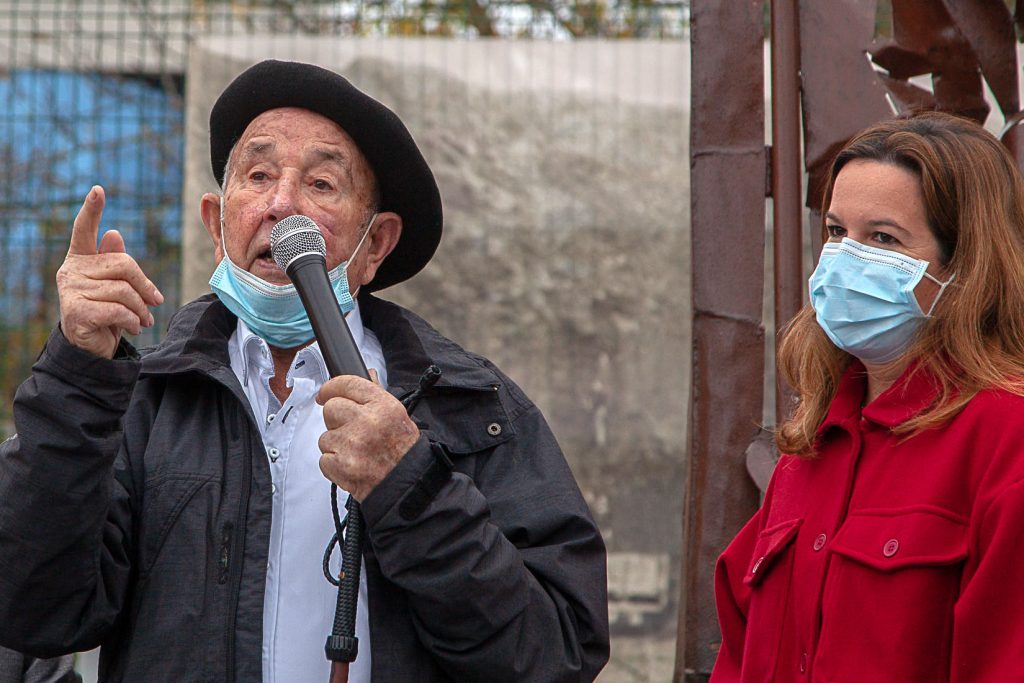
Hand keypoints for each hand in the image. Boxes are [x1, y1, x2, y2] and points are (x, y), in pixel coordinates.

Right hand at [56, 186, 163, 358]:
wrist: (91, 348)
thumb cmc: (107, 313)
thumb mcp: (116, 287)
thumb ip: (115, 262)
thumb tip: (114, 234)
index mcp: (80, 259)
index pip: (83, 231)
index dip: (91, 210)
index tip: (98, 190)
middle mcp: (70, 271)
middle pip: (123, 264)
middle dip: (145, 286)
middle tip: (154, 304)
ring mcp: (70, 291)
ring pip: (124, 291)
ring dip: (141, 309)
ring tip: (143, 320)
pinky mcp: (76, 312)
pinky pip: (118, 310)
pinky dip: (132, 320)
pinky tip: (133, 328)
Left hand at [317, 371, 419, 500]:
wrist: (408, 486)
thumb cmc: (403, 453)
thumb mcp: (397, 417)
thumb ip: (377, 396)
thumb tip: (367, 375)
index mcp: (383, 406)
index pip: (347, 383)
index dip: (332, 387)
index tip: (325, 393)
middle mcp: (367, 421)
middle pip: (331, 408)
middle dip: (336, 420)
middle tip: (350, 432)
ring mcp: (352, 444)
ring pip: (325, 436)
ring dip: (336, 445)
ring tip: (357, 453)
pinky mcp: (340, 464)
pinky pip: (324, 459)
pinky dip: (334, 464)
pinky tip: (352, 465)